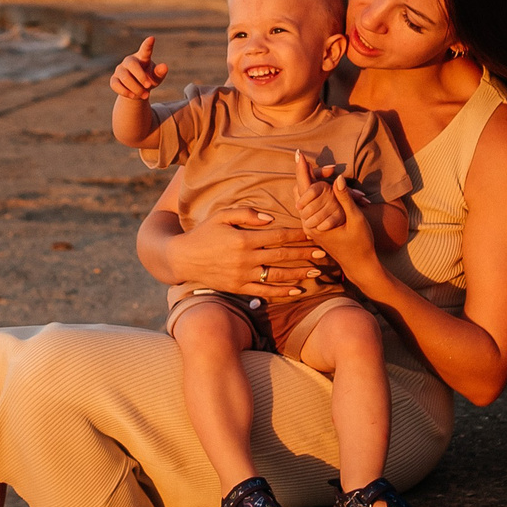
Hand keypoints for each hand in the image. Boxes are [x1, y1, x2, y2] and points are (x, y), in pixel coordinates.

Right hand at [110, 36, 169, 101]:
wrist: (137, 91)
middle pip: (132, 65)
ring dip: (136, 88)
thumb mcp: (156, 78)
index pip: (145, 50)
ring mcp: (120, 70)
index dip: (148, 45)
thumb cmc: (148, 80)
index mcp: (142, 58)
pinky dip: (126, 92)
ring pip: (125, 77)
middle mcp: (129, 61)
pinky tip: (134, 96)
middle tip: (149, 86)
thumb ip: (160, 73)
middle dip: (141, 77)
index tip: (152, 38)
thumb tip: (164, 66)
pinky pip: (116, 85)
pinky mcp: (113, 80)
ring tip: (145, 95)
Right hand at [164, 205, 334, 296]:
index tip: (313, 232)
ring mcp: (242, 276)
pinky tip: (297, 291)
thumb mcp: (221, 216)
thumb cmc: (204, 233)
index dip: (296, 234)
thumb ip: (246, 214)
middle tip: (324, 252)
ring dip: (298, 274)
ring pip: (276, 276)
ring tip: (316, 272)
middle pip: (281, 256)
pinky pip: (264, 291)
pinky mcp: (239, 288)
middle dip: (304, 254)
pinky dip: (282, 292)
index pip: (276, 236)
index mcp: (243, 239)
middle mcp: (245, 259)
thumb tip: (270, 218)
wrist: (183, 259)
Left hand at [293, 152, 378, 274]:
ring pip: (304, 197)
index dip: (303, 170)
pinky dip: (317, 193)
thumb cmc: (361, 244)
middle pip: (301, 191)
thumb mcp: (356, 220)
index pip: (305, 190)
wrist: (359, 264)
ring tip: (328, 171)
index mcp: (315, 221)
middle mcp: (307, 223)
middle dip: (312, 174)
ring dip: (315, 183)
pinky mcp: (314, 227)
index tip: (298, 154)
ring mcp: (309, 226)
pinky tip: (323, 183)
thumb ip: (346, 198)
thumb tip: (338, 178)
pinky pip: (310, 205)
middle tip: (326, 165)